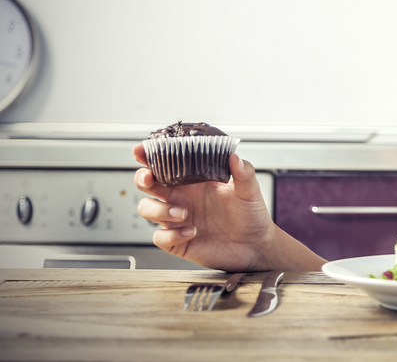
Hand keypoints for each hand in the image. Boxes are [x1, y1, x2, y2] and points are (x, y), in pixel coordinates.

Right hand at [133, 143, 275, 271]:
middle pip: (149, 184)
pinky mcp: (178, 241)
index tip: (141, 150)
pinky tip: (191, 232)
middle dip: (142, 178)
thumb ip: (243, 173)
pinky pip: (160, 237)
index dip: (151, 156)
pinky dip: (172, 234)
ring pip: (148, 209)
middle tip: (149, 179)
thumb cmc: (251, 215)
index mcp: (195, 181)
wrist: (255, 246)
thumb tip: (233, 156)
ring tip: (183, 213)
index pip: (168, 164)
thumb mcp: (250, 191)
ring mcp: (177, 219)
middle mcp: (183, 198)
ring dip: (159, 210)